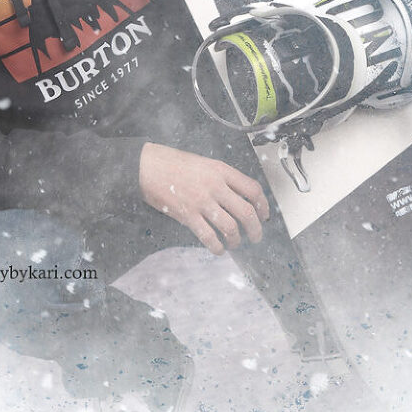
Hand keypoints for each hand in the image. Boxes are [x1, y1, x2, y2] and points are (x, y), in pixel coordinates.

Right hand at [138, 142, 269, 254]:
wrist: (146, 167)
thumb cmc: (172, 163)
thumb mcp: (203, 163)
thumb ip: (221, 178)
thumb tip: (238, 197)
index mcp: (221, 170)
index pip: (253, 189)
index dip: (263, 205)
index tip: (264, 215)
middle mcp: (215, 186)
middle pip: (246, 212)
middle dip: (255, 229)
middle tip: (255, 236)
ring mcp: (201, 202)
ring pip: (230, 227)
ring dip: (236, 240)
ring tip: (235, 243)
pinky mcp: (188, 215)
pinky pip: (209, 236)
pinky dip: (217, 247)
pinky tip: (218, 248)